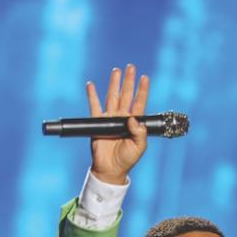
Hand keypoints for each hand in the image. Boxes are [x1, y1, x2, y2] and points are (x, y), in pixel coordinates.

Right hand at [87, 64, 149, 184]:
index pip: (139, 102)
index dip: (142, 90)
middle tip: (131, 67)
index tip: (145, 77)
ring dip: (114, 84)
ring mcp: (110, 119)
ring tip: (116, 70)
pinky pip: (94, 107)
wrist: (110, 169)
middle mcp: (123, 117)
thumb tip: (133, 118)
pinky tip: (91, 85)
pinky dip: (92, 96)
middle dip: (128, 81)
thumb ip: (139, 133)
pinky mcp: (98, 123)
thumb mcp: (139, 148)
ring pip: (112, 97)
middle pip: (126, 95)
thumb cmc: (127, 159)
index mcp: (134, 122)